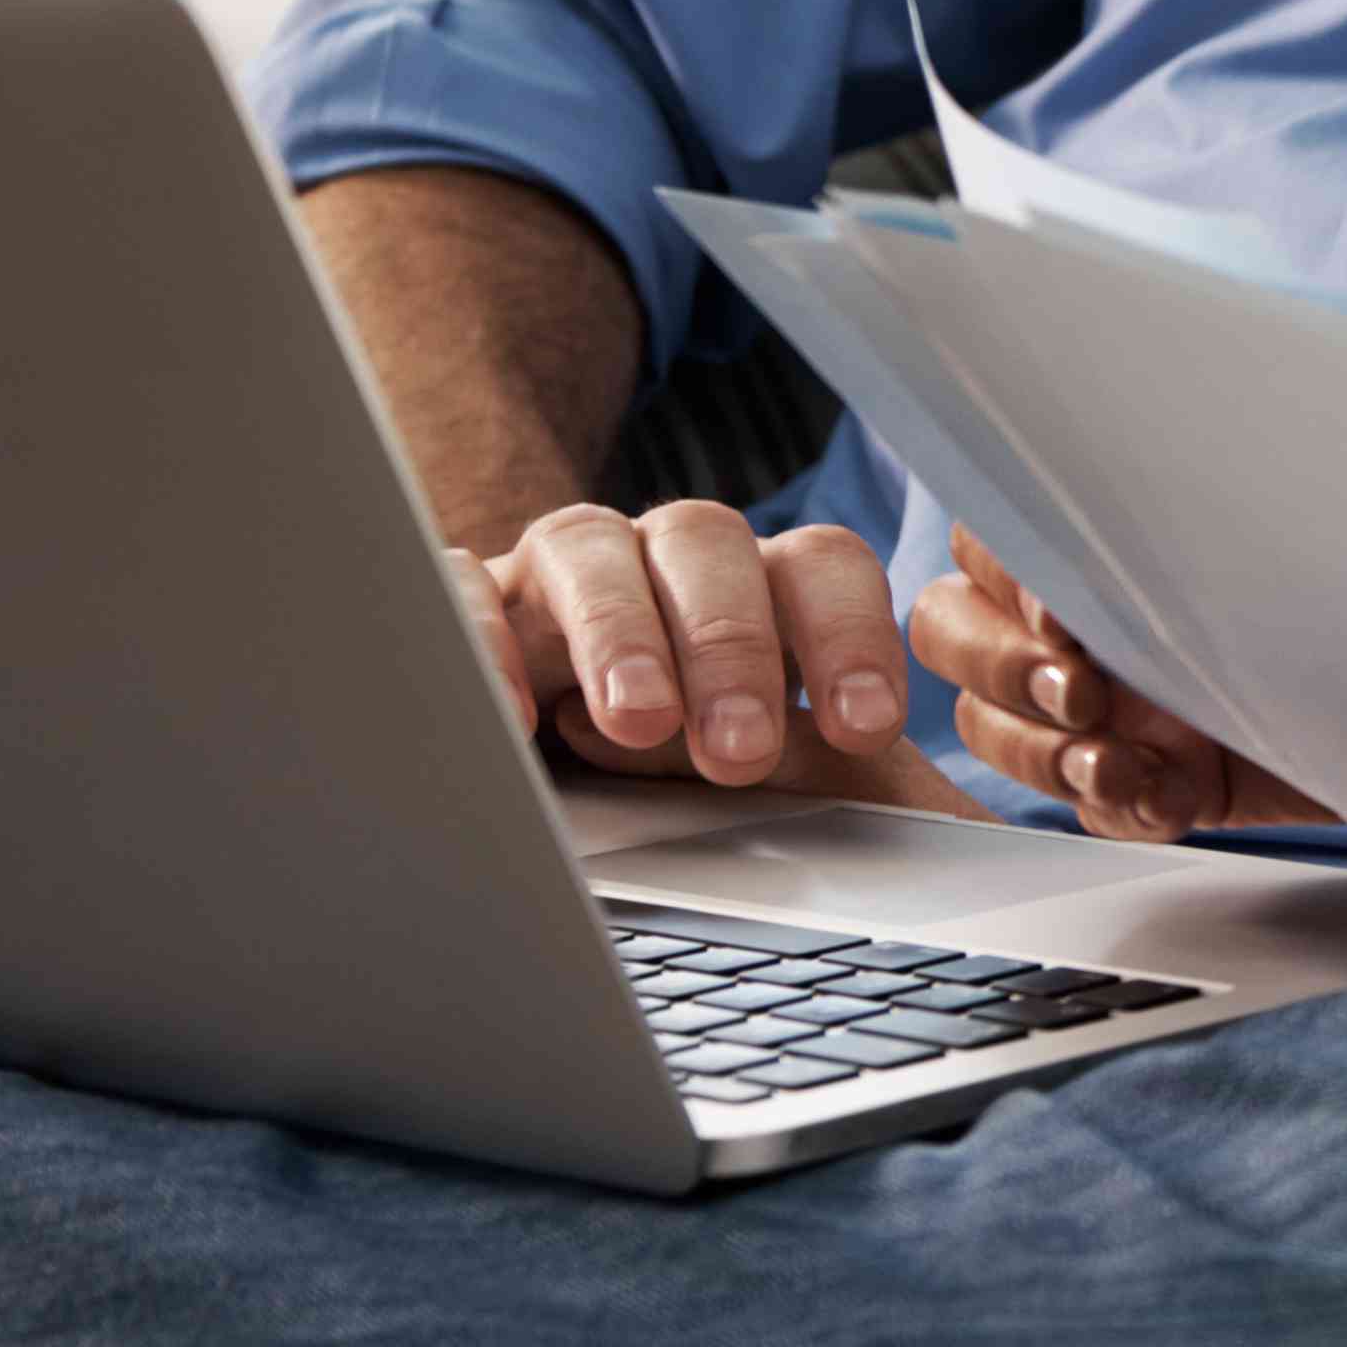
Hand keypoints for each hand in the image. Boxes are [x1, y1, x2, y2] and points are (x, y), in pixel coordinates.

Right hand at [474, 498, 933, 797]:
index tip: (865, 729)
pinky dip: (481, 641)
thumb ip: (831, 779)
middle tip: (741, 751)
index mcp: (760, 587)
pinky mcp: (461, 607)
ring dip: (622, 633)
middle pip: (708, 545)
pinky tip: (511, 717)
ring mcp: (556, 575)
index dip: (850, 637)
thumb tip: (888, 801)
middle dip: (733, 645)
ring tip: (640, 720)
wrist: (549, 786)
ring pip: (590, 550)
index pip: (821, 567)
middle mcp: (659, 563)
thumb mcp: (778, 785)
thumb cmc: (688, 785)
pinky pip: (459, 591)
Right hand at [908, 525, 1330, 838]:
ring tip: (1121, 756)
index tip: (1069, 613)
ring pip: (991, 726)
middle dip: (1000, 665)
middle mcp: (1086, 613)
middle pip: (949, 629)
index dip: (1007, 577)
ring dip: (1043, 747)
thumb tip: (1130, 424)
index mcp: (1105, 530)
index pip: (987, 534)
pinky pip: (1082, 803)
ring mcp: (1105, 702)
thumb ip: (1180, 506)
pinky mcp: (1150, 781)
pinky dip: (1114, 803)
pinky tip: (1165, 794)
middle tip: (1082, 690)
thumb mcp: (1280, 527)